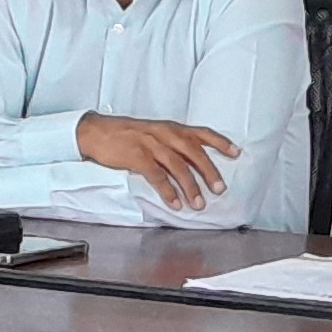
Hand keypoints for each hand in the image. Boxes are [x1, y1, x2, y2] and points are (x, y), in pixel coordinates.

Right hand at [75, 112, 238, 209]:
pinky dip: (167, 190)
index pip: (201, 132)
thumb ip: (171, 143)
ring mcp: (150, 144)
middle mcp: (164, 134)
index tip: (236, 153)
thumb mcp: (152, 132)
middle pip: (194, 152)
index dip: (220, 142)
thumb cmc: (125, 134)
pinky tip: (174, 203)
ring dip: (190, 186)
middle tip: (220, 189)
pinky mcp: (136, 156)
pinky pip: (157, 175)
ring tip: (198, 204)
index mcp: (170, 128)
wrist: (95, 132)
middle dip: (209, 171)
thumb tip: (190, 160)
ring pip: (178, 166)